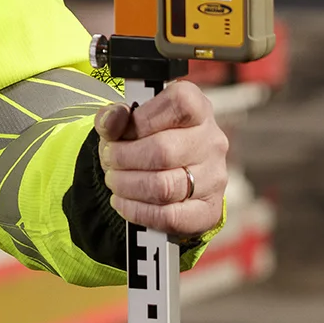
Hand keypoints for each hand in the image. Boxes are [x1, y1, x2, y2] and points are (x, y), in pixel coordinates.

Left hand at [95, 79, 227, 239]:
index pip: (178, 105)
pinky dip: (138, 211)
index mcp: (197, 108)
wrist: (166, 170)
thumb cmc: (147, 137)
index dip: (141, 120)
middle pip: (163, 151)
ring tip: (114, 180)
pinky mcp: (209, 209)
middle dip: (124, 158)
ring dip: (127, 186)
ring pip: (164, 187)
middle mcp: (212, 141)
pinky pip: (170, 217)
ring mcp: (214, 177)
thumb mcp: (127, 118)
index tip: (121, 131)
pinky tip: (123, 202)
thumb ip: (114, 115)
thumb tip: (112, 119)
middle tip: (109, 160)